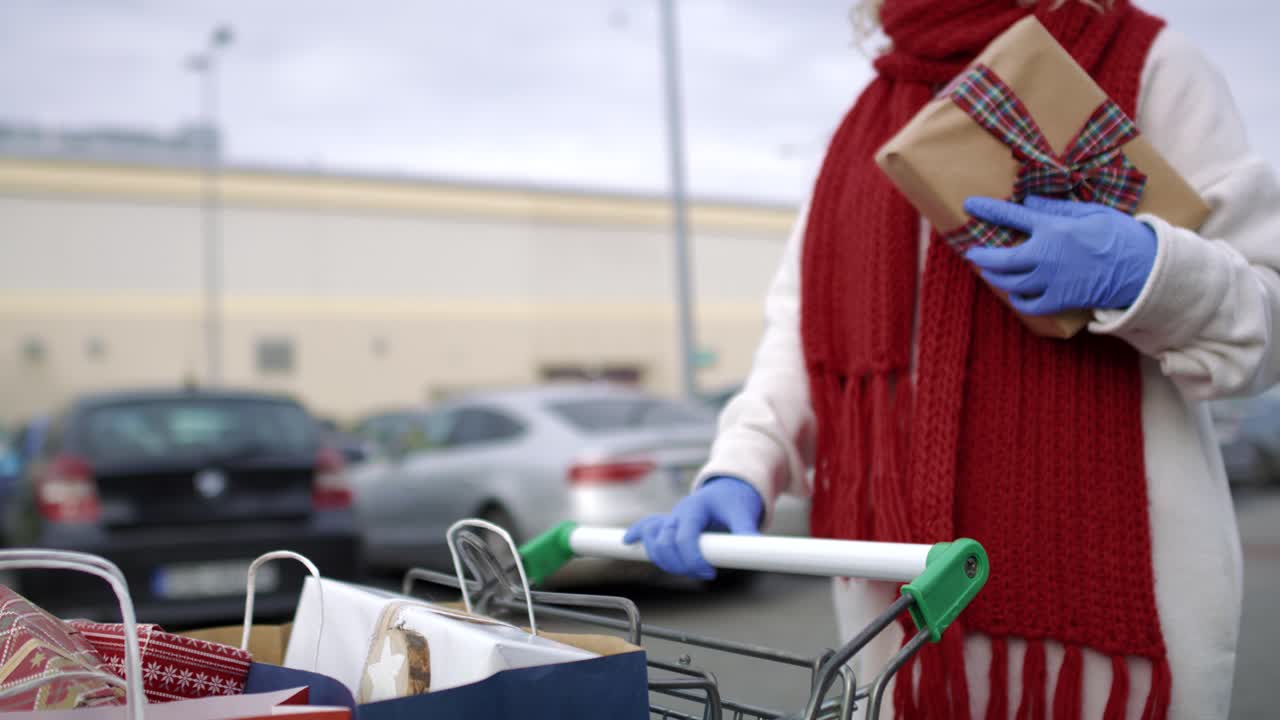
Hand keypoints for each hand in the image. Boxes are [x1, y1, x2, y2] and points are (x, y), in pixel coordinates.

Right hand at [622, 476, 762, 579]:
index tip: (709, 573)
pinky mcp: (668, 522)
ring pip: (652, 538)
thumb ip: (747, 531)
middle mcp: (678, 512)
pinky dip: (637, 533)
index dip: (693, 559)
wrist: (728, 487)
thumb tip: (759, 550)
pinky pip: (646, 525)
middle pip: (664, 541)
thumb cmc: (734, 500)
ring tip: (682, 569)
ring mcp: (671, 517)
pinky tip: (627, 541)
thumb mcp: (743, 513)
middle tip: (704, 575)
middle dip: (679, 563)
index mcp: (696, 509)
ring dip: (661, 558)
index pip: (685, 536)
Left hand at [962, 195, 1157, 314]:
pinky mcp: (1059, 299)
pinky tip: (1016, 294)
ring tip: (990, 272)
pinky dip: (1018, 299)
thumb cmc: (1119, 236)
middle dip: (982, 256)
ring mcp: (1050, 280)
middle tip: (972, 254)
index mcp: (1054, 229)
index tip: (970, 205)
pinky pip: (1029, 304)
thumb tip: (1028, 200)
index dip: (989, 210)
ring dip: (996, 277)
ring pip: (1010, 282)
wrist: (1143, 268)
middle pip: (1001, 259)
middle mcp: (1045, 255)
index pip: (1013, 216)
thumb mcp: (1091, 212)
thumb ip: (1056, 209)